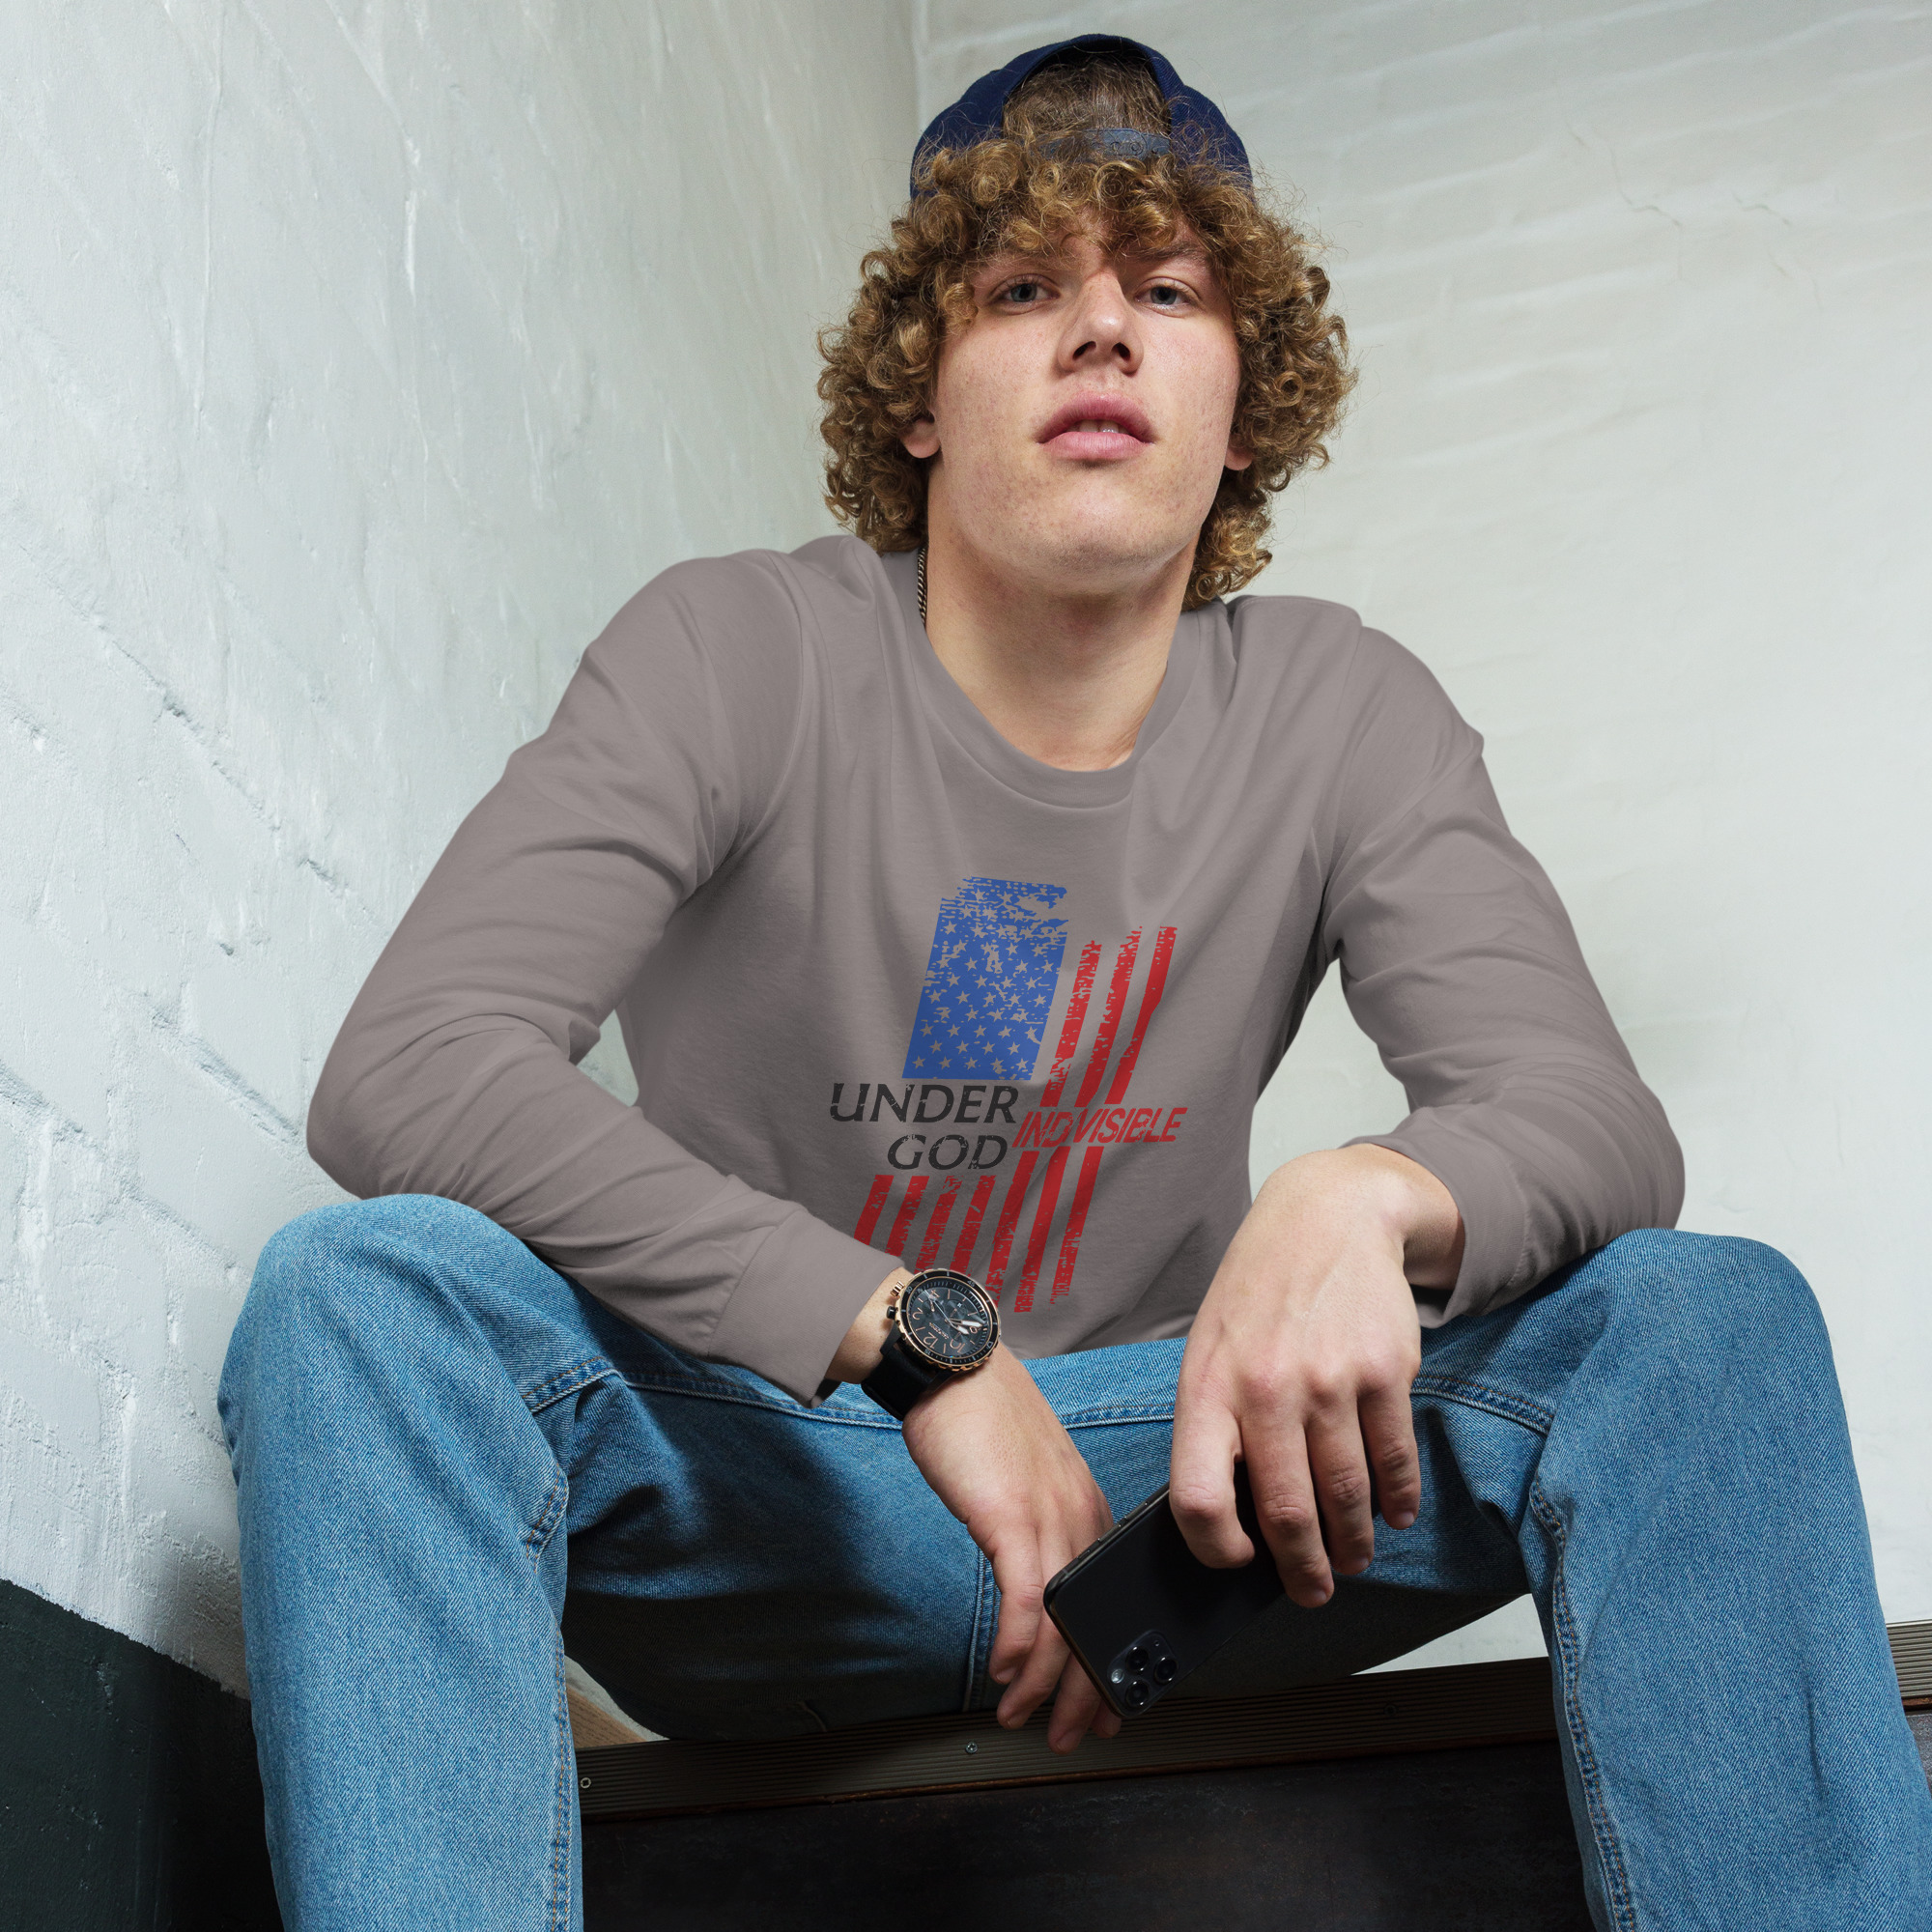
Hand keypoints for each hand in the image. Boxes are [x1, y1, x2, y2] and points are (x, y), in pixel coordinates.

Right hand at [826, 1276, 1119, 1751]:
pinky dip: (1018, 1643)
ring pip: (1062, 1621)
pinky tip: (1006, 1672)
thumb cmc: (982, 1417)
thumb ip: (1041, 1523)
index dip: (1111, 1660)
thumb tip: (1035, 1582)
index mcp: (1087, 1508)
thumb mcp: (1029, 1475)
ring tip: (1024, 1716)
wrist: (952, 1364)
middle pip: (1094, 1622)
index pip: (1112, 1602)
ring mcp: (1046, 1516)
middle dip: (1086, 1691)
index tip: (1108, 1705)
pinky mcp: (1007, 1514)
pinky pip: (1024, 1596)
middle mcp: (1079, 1516)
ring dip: (1045, 1682)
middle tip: (1074, 1733)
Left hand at [1169, 1146, 1460, 1605]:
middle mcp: (1266, 1388)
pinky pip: (1395, 1461)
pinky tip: (1394, 1512)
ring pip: (1347, 1497)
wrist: (1326, 1217)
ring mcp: (1330, 1381)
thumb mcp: (1210, 1349)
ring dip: (1353, 1544)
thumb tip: (1234, 1517)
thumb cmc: (1259, 1295)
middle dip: (1303, 1570)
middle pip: (1286, 1514)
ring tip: (1352, 1557)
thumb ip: (1216, 1425)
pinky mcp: (1386, 1373)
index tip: (1238, 1562)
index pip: (1199, 1497)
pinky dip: (1397, 1500)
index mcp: (1208, 1387)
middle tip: (1312, 1589)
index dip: (1216, 1549)